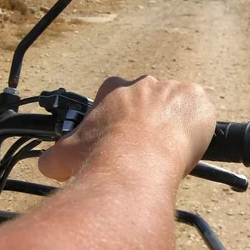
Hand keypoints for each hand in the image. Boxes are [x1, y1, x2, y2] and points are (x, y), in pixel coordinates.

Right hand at [39, 76, 215, 181]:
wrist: (135, 164)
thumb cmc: (99, 157)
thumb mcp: (65, 156)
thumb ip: (55, 155)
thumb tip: (48, 163)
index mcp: (113, 90)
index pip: (117, 98)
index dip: (120, 121)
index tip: (123, 140)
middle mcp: (143, 84)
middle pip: (150, 102)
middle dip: (149, 123)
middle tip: (148, 149)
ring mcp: (172, 89)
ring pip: (176, 107)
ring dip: (173, 126)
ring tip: (169, 153)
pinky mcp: (197, 99)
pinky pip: (201, 111)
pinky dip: (198, 127)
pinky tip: (189, 146)